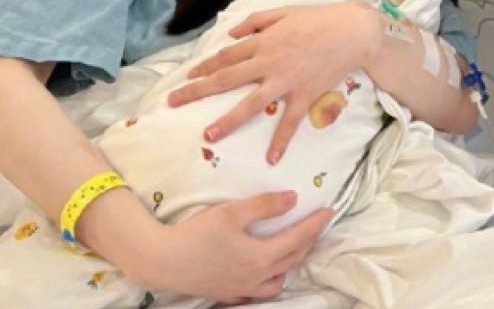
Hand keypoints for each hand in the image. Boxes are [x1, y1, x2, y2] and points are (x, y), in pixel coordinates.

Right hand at [132, 191, 331, 302]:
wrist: (163, 261)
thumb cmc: (197, 234)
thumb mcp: (232, 212)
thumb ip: (265, 205)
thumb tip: (293, 199)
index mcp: (260, 257)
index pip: (298, 238)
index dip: (315, 224)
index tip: (330, 211)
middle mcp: (256, 277)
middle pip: (292, 260)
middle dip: (309, 242)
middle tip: (318, 226)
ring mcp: (241, 289)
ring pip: (277, 282)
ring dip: (291, 265)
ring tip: (294, 249)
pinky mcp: (227, 294)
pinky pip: (258, 292)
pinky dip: (269, 281)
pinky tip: (265, 272)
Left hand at [168, 2, 381, 160]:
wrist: (352, 31)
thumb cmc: (318, 18)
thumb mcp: (283, 11)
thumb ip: (255, 21)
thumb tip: (231, 33)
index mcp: (263, 41)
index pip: (226, 56)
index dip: (205, 67)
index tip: (187, 77)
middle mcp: (269, 62)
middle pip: (227, 79)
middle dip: (198, 91)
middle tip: (174, 103)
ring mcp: (286, 81)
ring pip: (251, 104)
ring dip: (228, 121)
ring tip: (208, 137)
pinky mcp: (305, 95)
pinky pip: (290, 122)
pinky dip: (281, 140)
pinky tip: (271, 159)